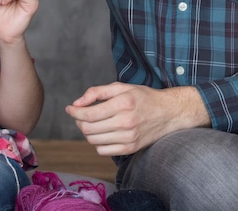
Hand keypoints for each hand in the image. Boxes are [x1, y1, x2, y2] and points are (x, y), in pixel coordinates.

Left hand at [65, 82, 210, 155]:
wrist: (168, 113)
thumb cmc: (143, 97)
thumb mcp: (121, 87)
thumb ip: (97, 92)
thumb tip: (76, 103)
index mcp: (123, 103)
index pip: (89, 114)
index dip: (75, 112)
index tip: (69, 108)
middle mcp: (126, 122)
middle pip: (88, 128)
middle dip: (78, 121)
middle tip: (79, 114)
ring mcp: (128, 138)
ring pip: (93, 140)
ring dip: (87, 131)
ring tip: (91, 122)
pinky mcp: (130, 149)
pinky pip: (102, 150)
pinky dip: (97, 142)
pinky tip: (102, 132)